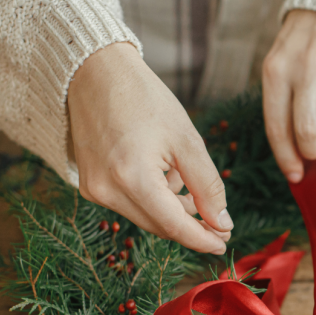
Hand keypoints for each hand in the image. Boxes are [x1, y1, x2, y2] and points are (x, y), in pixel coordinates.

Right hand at [68, 42, 231, 254]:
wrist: (95, 72)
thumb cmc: (144, 99)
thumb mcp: (186, 140)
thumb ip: (207, 186)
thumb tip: (223, 223)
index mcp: (131, 177)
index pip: (174, 226)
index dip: (202, 238)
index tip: (225, 242)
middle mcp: (107, 190)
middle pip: (160, 226)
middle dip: (191, 226)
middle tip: (219, 221)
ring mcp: (94, 190)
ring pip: (145, 217)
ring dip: (173, 211)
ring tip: (191, 189)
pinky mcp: (89, 185)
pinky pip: (129, 205)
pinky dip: (153, 199)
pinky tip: (166, 178)